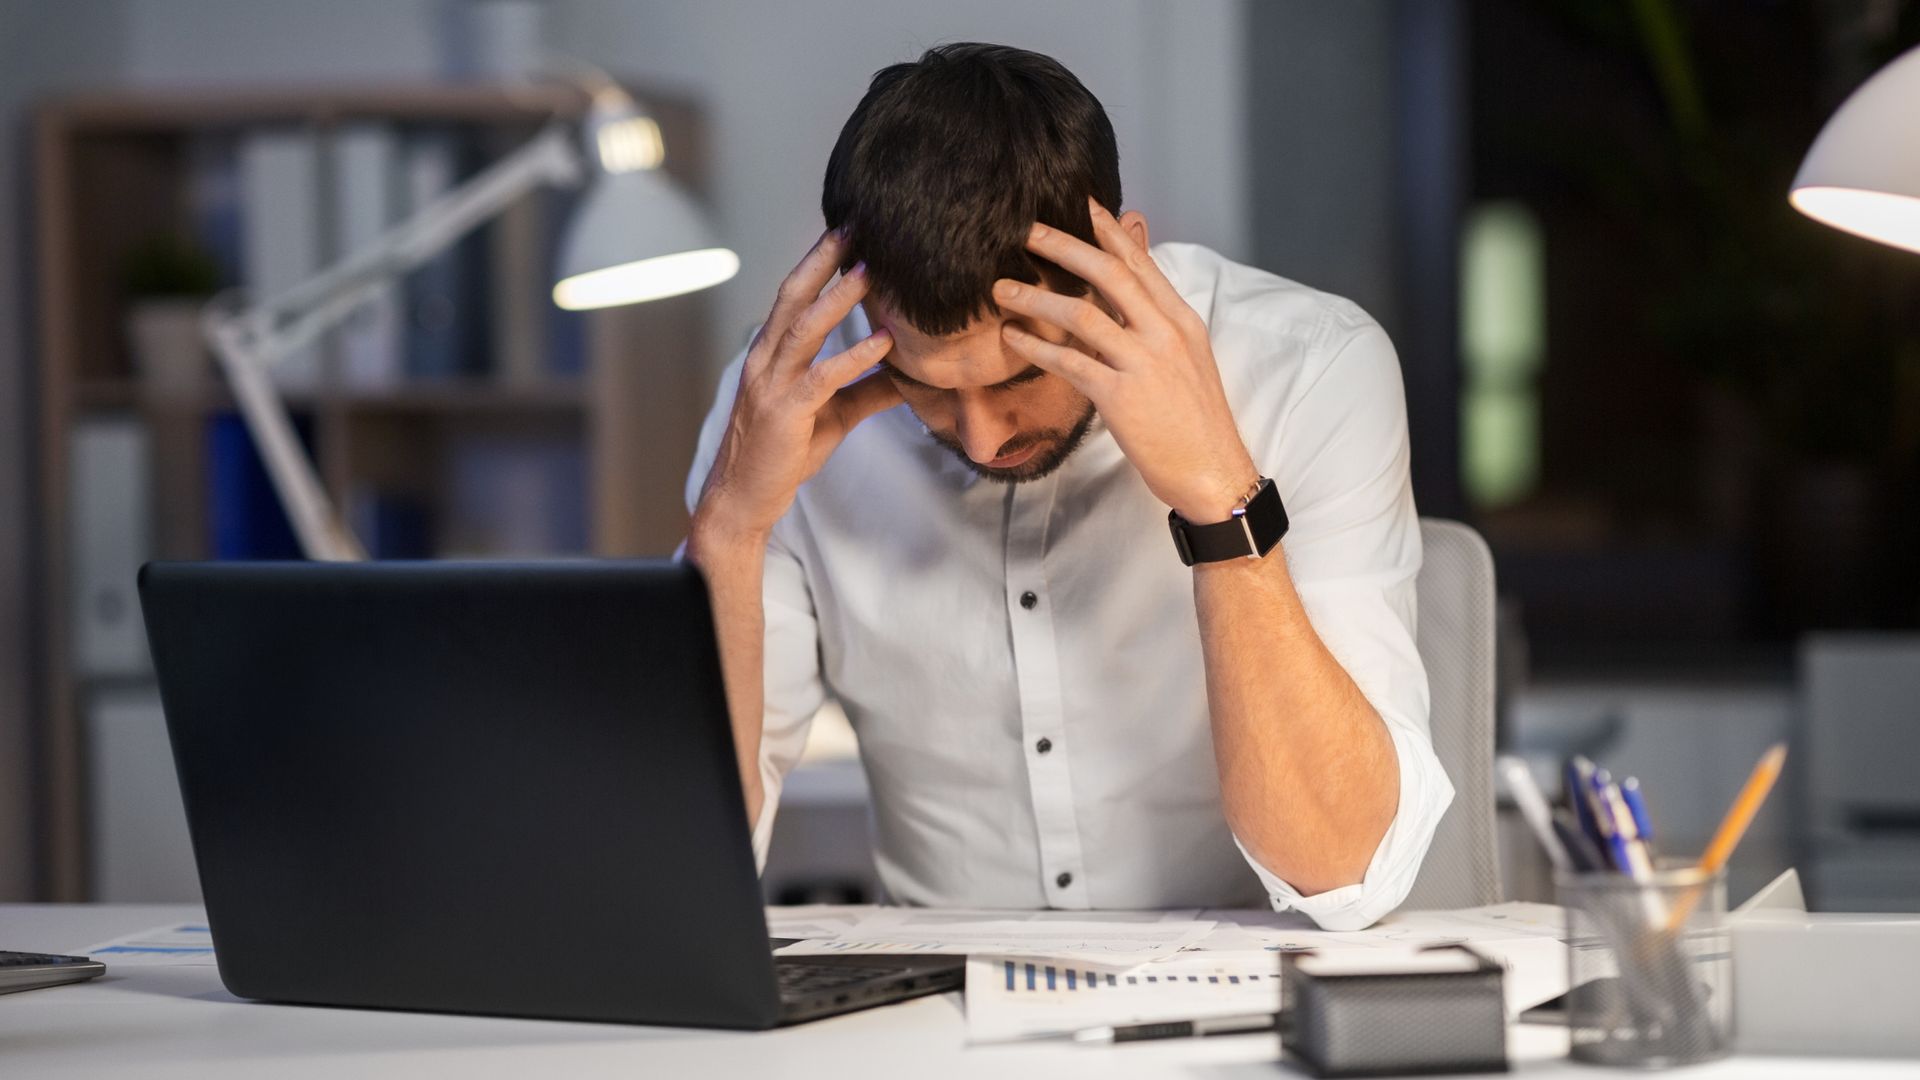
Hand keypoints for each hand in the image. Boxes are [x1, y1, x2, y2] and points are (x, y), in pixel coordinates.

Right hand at [694, 229, 900, 544]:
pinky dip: (854, 356)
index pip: (794, 296)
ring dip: (839, 297)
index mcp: (771, 354)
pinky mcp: (785, 413)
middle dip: (823, 259)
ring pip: (805, 329)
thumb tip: (911, 375)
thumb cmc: (783, 453)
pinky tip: (883, 341)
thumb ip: (867, 390)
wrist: (744, 499)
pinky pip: (822, 378)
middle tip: (855, 225)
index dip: (819, 262)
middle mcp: (766, 360)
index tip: (849, 230)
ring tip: (872, 269)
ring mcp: (772, 384)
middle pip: (794, 296)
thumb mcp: (834, 416)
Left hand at [992, 199, 1257, 523]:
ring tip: (1002, 290)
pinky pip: (1070, 362)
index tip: (1081, 204)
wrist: (1213, 472)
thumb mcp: (1187, 358)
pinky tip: (1012, 338)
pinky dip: (1036, 347)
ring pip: (1083, 314)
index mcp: (1181, 321)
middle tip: (1027, 231)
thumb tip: (1133, 291)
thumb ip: (1157, 320)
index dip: (1109, 231)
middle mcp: (1164, 334)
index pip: (1140, 264)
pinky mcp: (1121, 397)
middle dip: (1065, 247)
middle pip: (1109, 274)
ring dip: (1037, 298)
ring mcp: (1143, 364)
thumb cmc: (1196, 421)